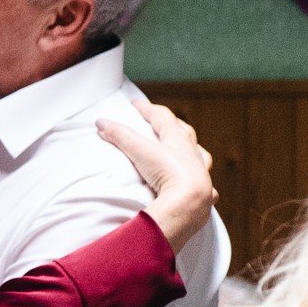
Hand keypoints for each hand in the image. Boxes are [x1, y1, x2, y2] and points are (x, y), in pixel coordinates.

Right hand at [97, 99, 215, 251]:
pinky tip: (202, 189)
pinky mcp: (204, 195)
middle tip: (162, 122)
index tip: (136, 104)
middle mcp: (192, 153)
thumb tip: (101, 122)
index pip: (162, 116)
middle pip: (184, 132)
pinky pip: (207, 187)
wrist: (189, 202)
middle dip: (172, 124)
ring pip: (200, 156)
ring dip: (192, 150)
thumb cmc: (167, 172)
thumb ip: (120, 135)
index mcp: (178, 139)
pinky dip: (203, 185)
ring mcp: (200, 173)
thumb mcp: (139, 151)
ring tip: (187, 150)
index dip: (147, 109)